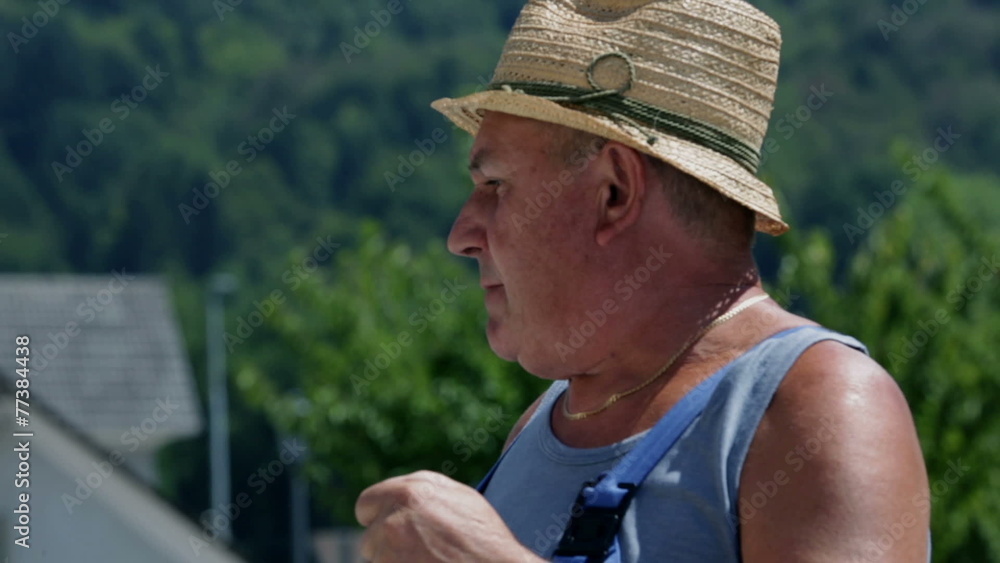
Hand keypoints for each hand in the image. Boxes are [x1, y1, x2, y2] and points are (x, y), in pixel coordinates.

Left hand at [355, 470, 542, 562]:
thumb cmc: (485, 539)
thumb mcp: (460, 498)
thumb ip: (423, 491)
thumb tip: (398, 495)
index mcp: (411, 491)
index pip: (367, 504)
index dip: (378, 518)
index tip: (388, 529)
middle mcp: (396, 516)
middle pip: (370, 537)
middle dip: (385, 547)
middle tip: (414, 554)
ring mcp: (391, 549)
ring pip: (377, 561)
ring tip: (427, 562)